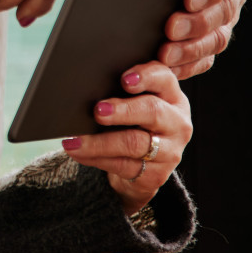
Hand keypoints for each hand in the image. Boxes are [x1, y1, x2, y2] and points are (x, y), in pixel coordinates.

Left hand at [60, 61, 190, 212]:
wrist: (143, 165)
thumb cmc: (134, 122)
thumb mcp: (133, 102)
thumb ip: (120, 91)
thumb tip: (86, 85)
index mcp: (172, 96)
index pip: (163, 79)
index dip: (145, 77)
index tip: (124, 80)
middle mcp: (176, 123)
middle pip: (152, 111)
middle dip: (122, 111)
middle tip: (97, 111)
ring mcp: (170, 151)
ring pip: (134, 144)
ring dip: (100, 142)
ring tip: (75, 140)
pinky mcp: (157, 175)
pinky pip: (123, 165)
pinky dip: (96, 158)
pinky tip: (79, 153)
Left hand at [158, 0, 249, 79]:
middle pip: (222, 8)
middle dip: (196, 22)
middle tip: (171, 28)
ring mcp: (224, 17)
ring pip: (216, 38)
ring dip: (191, 48)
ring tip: (164, 54)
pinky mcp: (211, 41)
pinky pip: (204, 59)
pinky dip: (185, 65)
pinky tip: (163, 68)